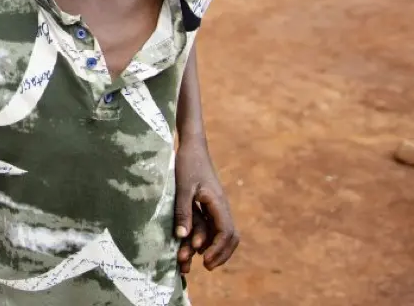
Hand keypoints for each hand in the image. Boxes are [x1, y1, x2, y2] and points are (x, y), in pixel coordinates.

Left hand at [174, 139, 239, 269]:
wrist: (191, 146)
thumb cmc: (187, 163)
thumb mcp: (182, 187)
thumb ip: (183, 211)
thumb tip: (182, 236)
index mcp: (218, 203)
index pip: (226, 233)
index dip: (218, 250)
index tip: (205, 261)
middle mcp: (221, 207)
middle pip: (230, 236)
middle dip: (220, 253)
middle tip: (207, 266)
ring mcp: (216, 206)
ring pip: (222, 233)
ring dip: (212, 247)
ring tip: (199, 260)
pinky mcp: (209, 205)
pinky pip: (213, 226)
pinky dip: (207, 238)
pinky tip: (195, 245)